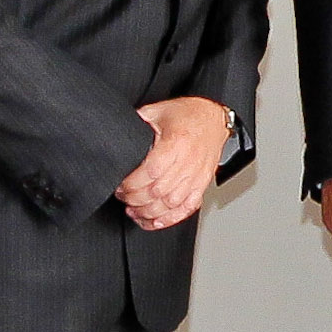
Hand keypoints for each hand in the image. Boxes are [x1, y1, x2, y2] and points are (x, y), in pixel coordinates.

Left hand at [115, 98, 227, 231]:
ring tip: (134, 210)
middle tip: (124, 197)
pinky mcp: (202, 184)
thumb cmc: (188, 115)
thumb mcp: (158, 111)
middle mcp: (189, 161)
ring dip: (149, 212)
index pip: (152, 171)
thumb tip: (117, 131)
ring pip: (171, 204)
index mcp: (177, 142)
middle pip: (159, 191)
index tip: (120, 185)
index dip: (132, 183)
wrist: (214, 118)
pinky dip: (170, 219)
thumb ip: (138, 122)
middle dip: (136, 199)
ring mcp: (197, 175)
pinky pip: (187, 208)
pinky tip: (155, 221)